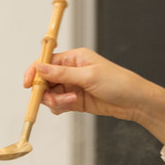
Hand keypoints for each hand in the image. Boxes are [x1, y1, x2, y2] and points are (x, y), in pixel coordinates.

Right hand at [25, 47, 150, 120]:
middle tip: (50, 99)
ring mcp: (71, 86)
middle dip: (45, 91)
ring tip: (71, 102)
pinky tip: (72, 105)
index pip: (46, 62)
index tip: (28, 84)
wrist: (135, 102)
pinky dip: (60, 107)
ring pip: (49, 94)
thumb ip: (61, 73)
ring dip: (55, 100)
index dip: (35, 72)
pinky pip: (57, 104)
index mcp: (74, 58)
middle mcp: (71, 71)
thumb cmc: (118, 83)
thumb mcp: (88, 76)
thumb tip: (39, 67)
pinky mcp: (74, 100)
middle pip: (44, 81)